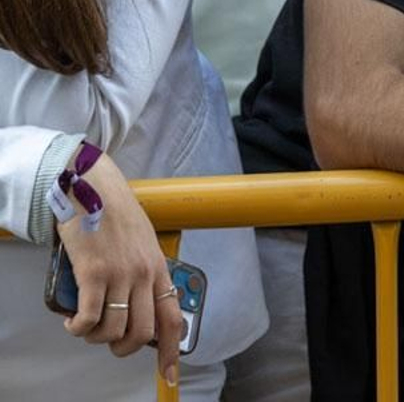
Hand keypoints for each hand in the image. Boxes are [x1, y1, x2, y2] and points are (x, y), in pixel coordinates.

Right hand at [57, 153, 183, 383]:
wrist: (94, 187)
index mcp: (159, 269)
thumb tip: (138, 303)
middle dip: (124, 348)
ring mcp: (121, 274)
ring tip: (85, 327)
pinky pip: (90, 317)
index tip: (168, 374)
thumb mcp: (142, 243)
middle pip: (143, 333)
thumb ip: (143, 272)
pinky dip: (79, 328)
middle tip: (108, 342)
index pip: (173, 318)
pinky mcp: (94, 273)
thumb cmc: (115, 214)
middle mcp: (144, 274)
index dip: (170, 352)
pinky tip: (73, 322)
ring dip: (96, 338)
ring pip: (115, 330)